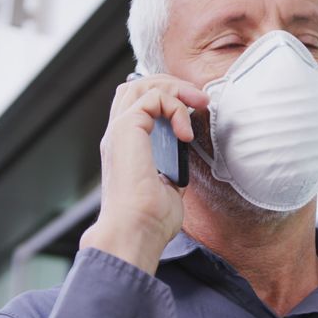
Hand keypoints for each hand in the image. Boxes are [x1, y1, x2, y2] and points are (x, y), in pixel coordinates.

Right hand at [80, 74, 209, 274]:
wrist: (134, 233)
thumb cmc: (149, 221)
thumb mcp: (167, 188)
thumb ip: (171, 169)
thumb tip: (183, 162)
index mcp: (125, 147)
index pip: (137, 104)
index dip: (166, 99)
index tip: (194, 112)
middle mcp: (117, 135)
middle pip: (137, 86)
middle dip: (172, 85)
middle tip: (199, 101)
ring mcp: (119, 130)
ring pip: (142, 84)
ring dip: (175, 89)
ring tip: (198, 104)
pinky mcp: (127, 129)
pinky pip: (154, 98)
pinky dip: (175, 107)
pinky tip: (186, 134)